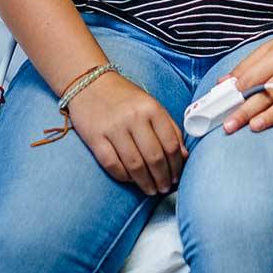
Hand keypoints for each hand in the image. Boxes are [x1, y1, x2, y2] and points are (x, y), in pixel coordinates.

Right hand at [67, 71, 186, 196]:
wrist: (90, 83)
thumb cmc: (124, 97)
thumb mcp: (151, 105)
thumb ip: (169, 127)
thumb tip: (183, 155)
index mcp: (151, 108)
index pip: (170, 143)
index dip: (176, 165)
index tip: (177, 176)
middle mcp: (134, 117)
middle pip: (154, 157)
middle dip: (162, 177)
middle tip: (165, 188)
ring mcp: (113, 128)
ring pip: (135, 165)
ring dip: (145, 182)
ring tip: (151, 190)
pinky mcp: (95, 138)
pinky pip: (112, 165)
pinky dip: (124, 177)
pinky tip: (131, 181)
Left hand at [218, 28, 272, 137]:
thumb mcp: (268, 49)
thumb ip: (246, 67)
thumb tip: (223, 83)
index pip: (255, 76)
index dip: (238, 91)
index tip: (224, 104)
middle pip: (268, 93)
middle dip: (247, 110)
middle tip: (230, 125)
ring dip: (272, 115)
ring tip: (255, 126)